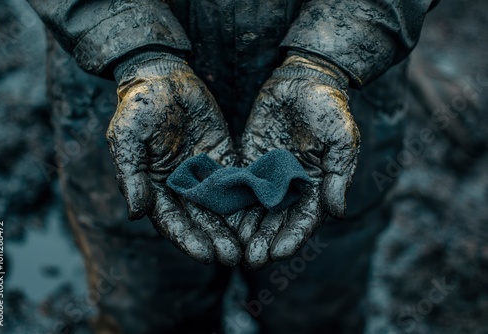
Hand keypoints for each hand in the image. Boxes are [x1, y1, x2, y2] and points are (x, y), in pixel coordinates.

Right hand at [106, 52, 240, 265]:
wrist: (164, 76)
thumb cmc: (140, 105)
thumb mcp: (127, 137)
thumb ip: (131, 174)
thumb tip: (135, 213)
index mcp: (155, 187)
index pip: (171, 220)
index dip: (187, 239)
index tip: (205, 255)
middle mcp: (180, 187)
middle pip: (199, 219)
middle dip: (214, 239)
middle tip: (233, 257)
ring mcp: (203, 174)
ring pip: (220, 206)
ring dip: (232, 227)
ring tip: (249, 246)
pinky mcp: (223, 158)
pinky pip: (236, 182)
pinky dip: (246, 199)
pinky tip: (261, 214)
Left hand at [239, 54, 359, 269]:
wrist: (302, 79)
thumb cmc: (328, 106)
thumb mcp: (341, 137)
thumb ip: (339, 174)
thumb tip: (337, 212)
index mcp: (316, 186)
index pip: (304, 220)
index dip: (292, 237)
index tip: (278, 253)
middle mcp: (291, 188)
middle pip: (277, 221)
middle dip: (265, 241)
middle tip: (251, 259)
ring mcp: (268, 177)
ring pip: (255, 210)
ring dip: (246, 230)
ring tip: (233, 249)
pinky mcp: (249, 163)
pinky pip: (238, 187)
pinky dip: (230, 204)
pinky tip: (217, 218)